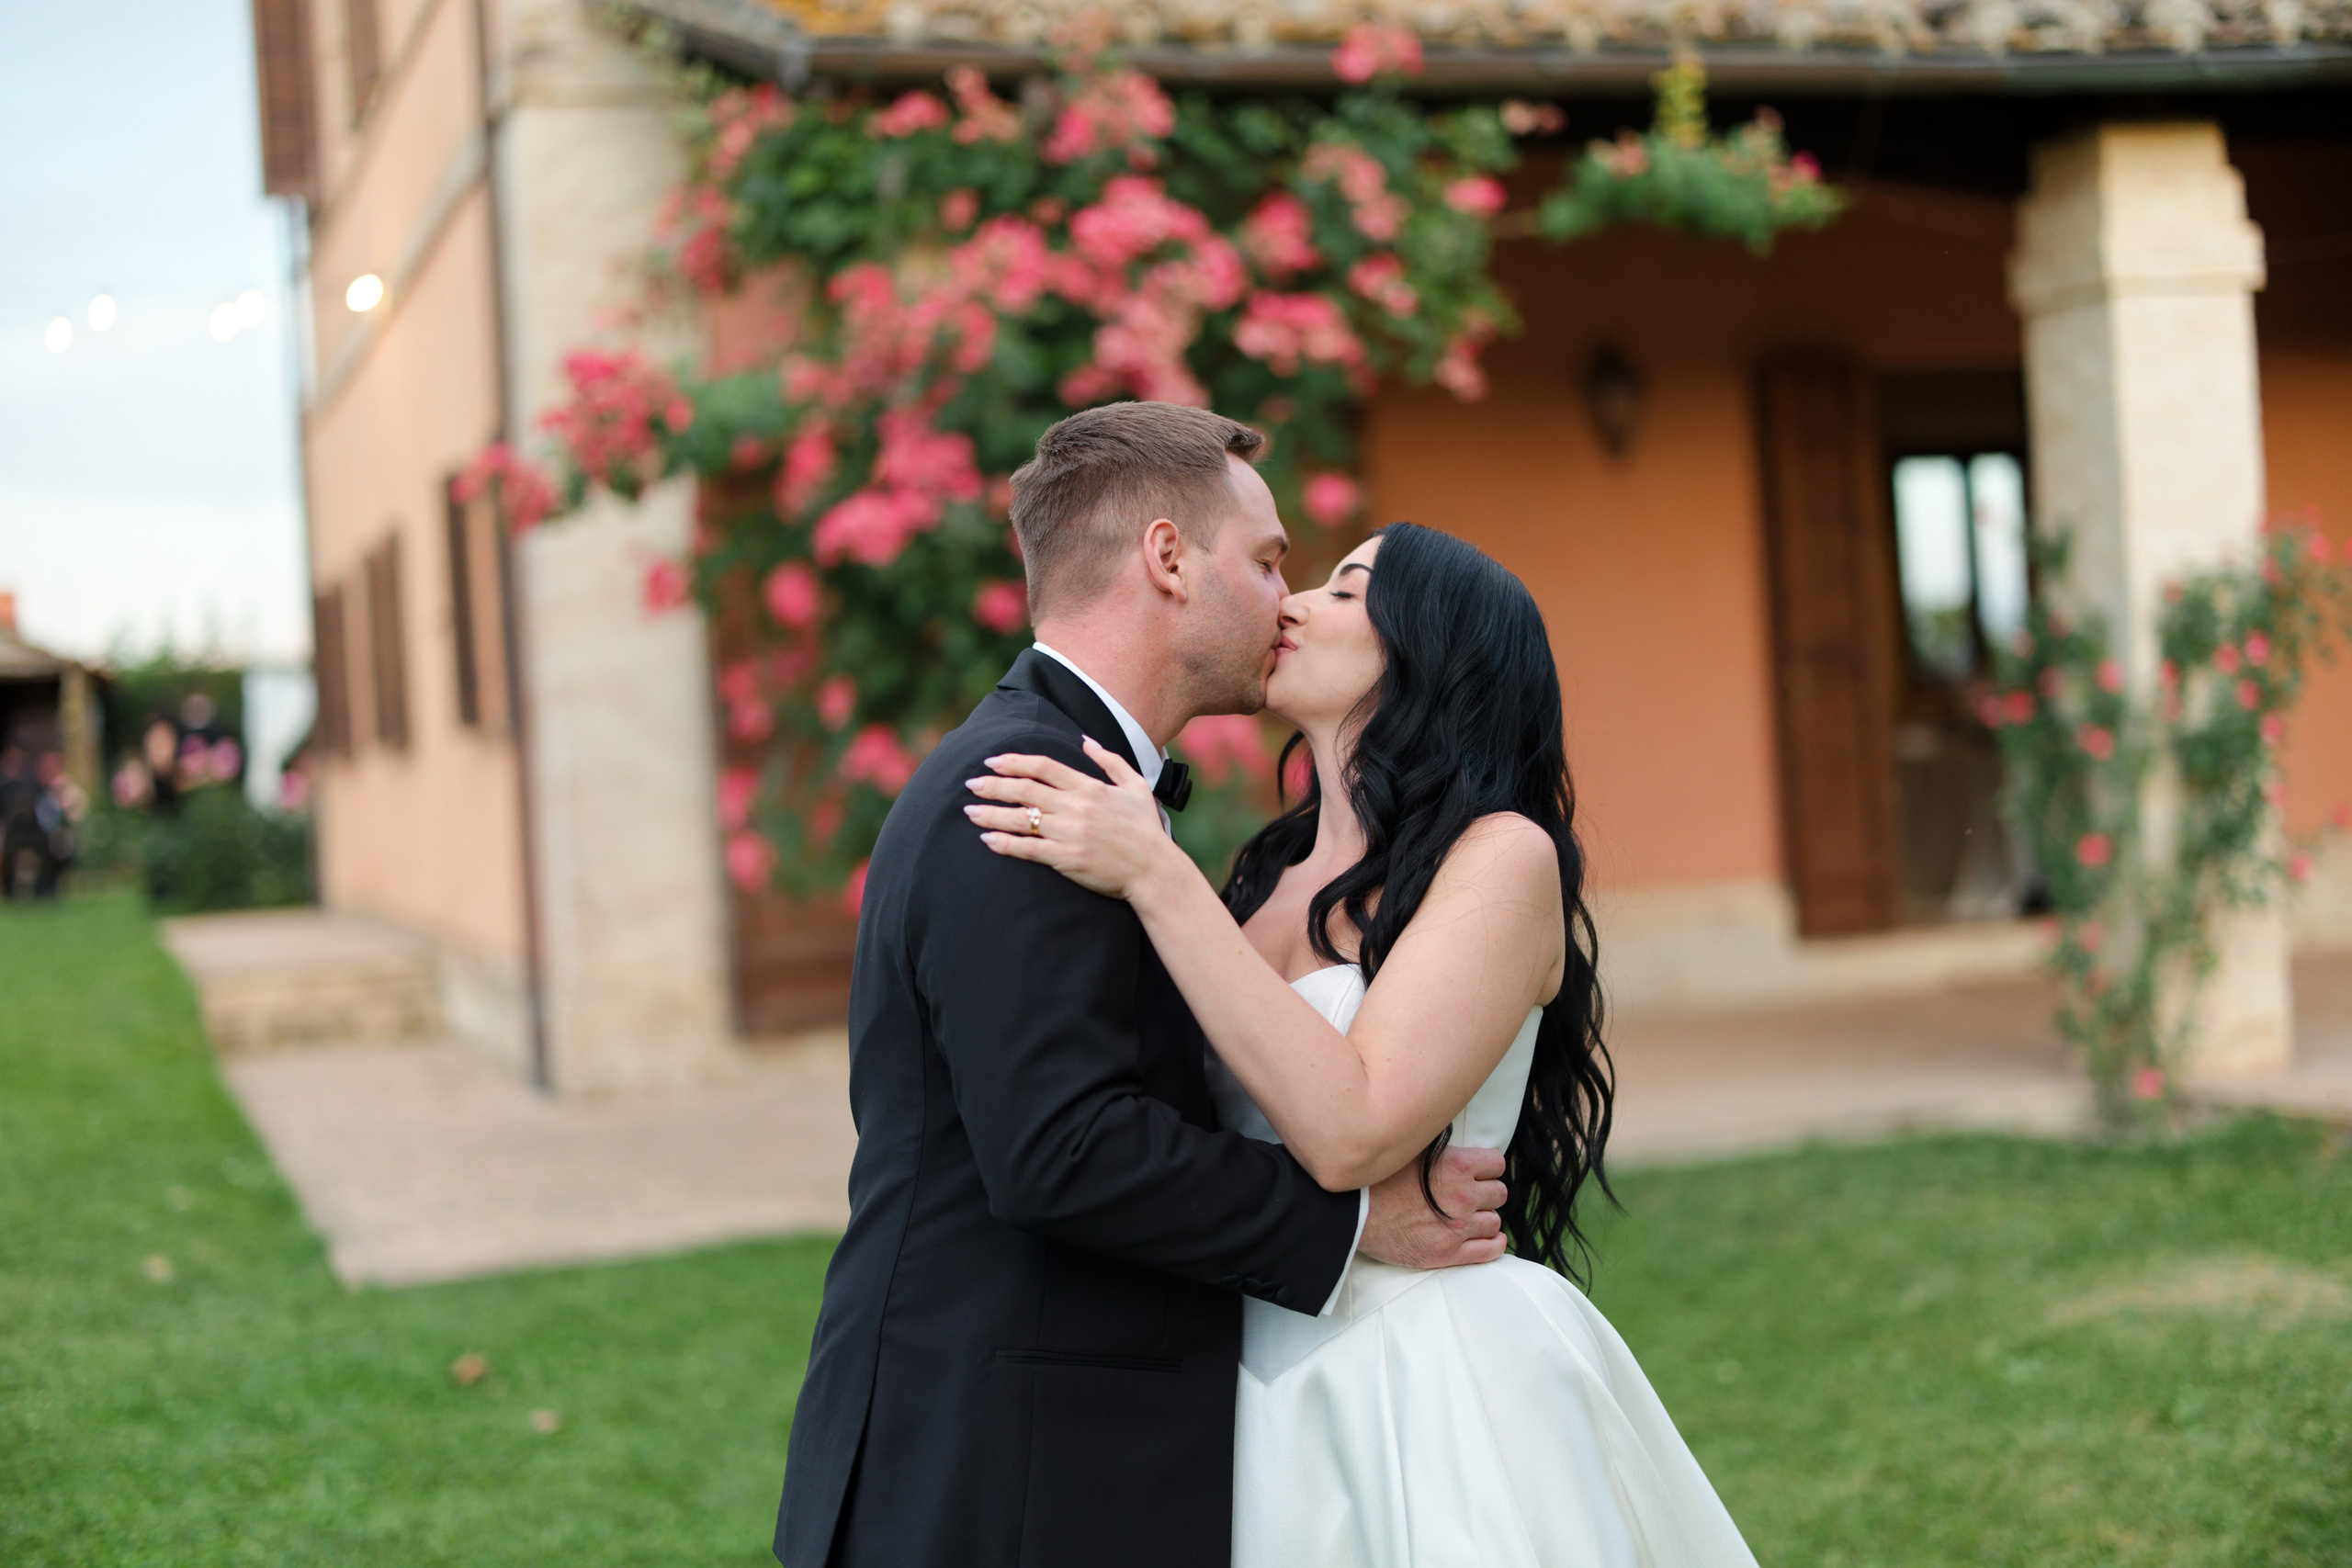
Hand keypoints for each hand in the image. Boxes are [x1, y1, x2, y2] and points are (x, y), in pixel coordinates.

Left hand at [966, 737, 1181, 900]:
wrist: (1155, 870)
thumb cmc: (1146, 829)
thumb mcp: (1135, 786)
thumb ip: (1110, 760)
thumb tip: (1086, 741)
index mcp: (1089, 787)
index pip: (1043, 767)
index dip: (1014, 762)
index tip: (992, 762)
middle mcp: (1076, 807)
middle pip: (1025, 790)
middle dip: (993, 785)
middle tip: (970, 783)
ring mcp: (1071, 833)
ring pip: (1022, 819)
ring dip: (992, 813)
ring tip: (970, 811)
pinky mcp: (1067, 859)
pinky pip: (1029, 849)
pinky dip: (1006, 843)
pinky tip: (988, 840)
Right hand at [1358, 1145, 1507, 1269]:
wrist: (1353, 1214)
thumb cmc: (1376, 1180)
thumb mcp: (1409, 1150)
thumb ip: (1437, 1148)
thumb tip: (1451, 1140)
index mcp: (1456, 1166)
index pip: (1495, 1164)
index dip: (1486, 1167)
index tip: (1477, 1172)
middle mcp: (1463, 1197)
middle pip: (1498, 1193)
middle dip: (1486, 1192)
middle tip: (1471, 1194)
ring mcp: (1458, 1227)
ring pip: (1494, 1221)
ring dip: (1484, 1217)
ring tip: (1469, 1216)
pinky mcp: (1449, 1254)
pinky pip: (1489, 1250)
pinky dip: (1492, 1243)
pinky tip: (1486, 1238)